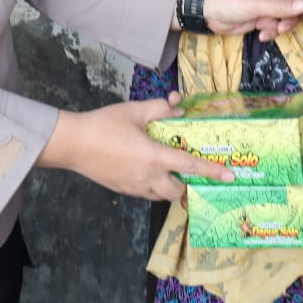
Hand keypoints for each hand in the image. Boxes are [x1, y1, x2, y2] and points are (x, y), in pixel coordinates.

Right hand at [38, 92, 234, 200]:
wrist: (73, 143)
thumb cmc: (104, 125)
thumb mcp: (134, 110)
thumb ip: (160, 108)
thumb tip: (178, 106)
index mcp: (154, 157)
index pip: (190, 165)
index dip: (212, 171)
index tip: (229, 176)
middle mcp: (148, 177)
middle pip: (177, 192)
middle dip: (185, 184)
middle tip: (184, 170)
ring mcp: (134, 187)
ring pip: (160, 196)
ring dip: (168, 187)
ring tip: (164, 170)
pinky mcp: (121, 190)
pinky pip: (144, 193)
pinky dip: (151, 186)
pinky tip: (142, 169)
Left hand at [203, 0, 302, 39]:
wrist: (206, 14)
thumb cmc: (229, 0)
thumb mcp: (256, 3)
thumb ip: (280, 6)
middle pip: (297, 1)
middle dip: (293, 15)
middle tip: (285, 24)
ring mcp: (269, 5)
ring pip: (287, 16)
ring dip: (282, 26)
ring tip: (270, 30)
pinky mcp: (263, 18)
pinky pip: (276, 25)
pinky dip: (271, 31)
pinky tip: (261, 35)